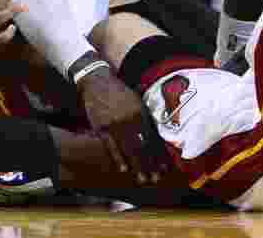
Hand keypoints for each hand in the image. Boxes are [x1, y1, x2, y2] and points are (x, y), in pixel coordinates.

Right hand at [78, 66, 169, 183]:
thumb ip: (146, 115)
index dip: (159, 153)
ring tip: (144, 180)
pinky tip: (124, 170)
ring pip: (129, 149)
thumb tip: (159, 132)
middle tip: (157, 179)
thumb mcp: (136, 99)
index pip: (153, 137)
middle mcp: (129, 119)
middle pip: (143, 146)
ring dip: (138, 166)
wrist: (97, 81)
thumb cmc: (119, 92)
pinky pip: (111, 147)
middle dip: (151, 165)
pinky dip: (118, 159)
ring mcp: (114, 124)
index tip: (165, 167)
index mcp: (140, 111)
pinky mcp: (101, 127)